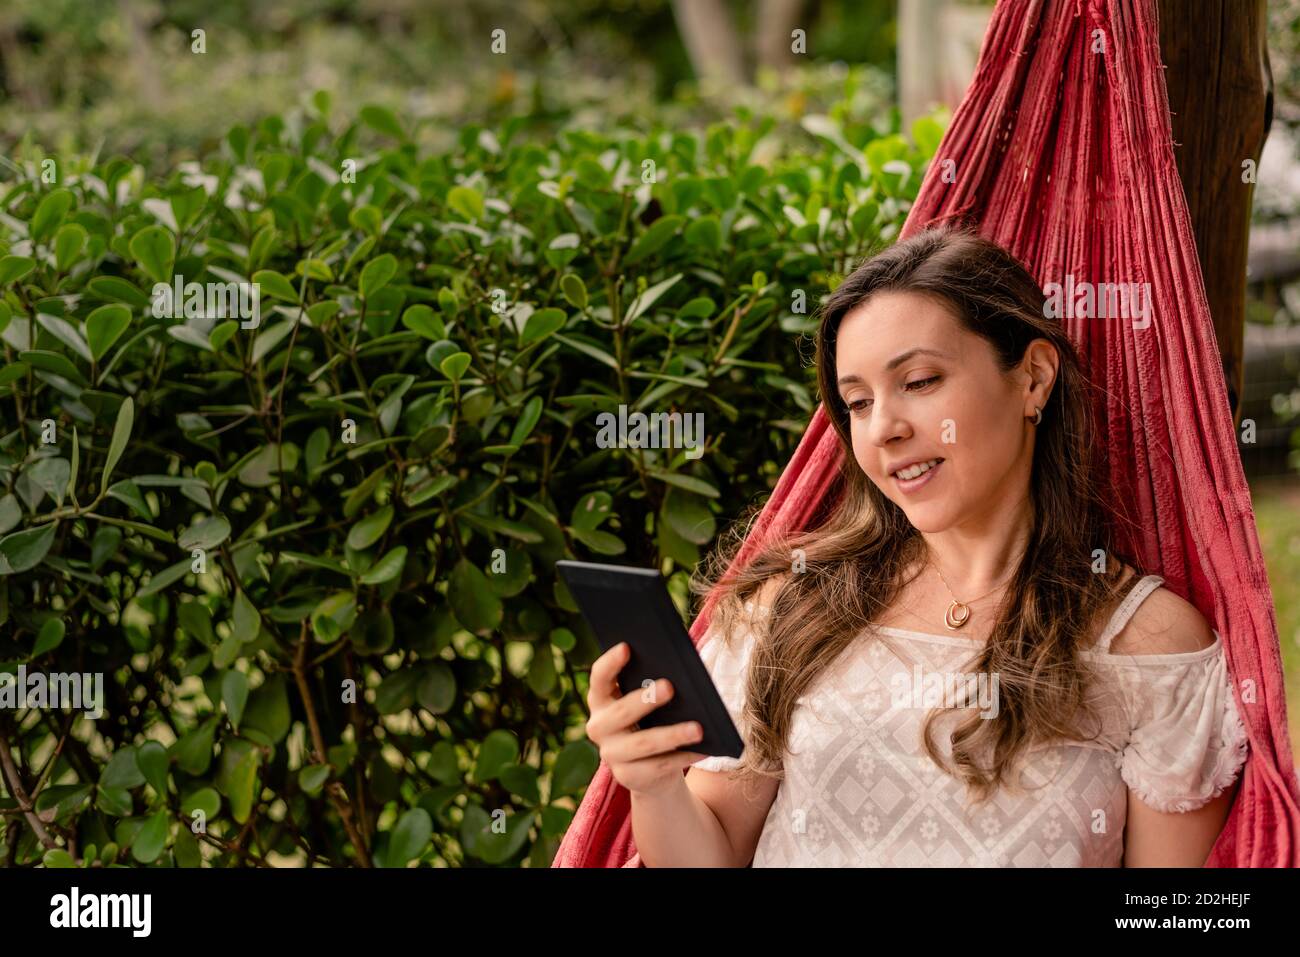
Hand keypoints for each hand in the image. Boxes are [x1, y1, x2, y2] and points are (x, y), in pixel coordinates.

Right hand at [585, 641, 707, 795]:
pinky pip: (659, 766)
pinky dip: (683, 756)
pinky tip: (704, 748)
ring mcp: (611, 754)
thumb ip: (651, 684)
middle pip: (621, 713)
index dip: (610, 662)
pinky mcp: (628, 777)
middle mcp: (598, 727)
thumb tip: (679, 672)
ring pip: (643, 744)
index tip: (627, 647)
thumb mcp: (648, 702)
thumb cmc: (652, 720)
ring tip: (699, 728)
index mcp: (600, 700)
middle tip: (670, 687)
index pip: (599, 678)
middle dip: (645, 700)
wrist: (649, 770)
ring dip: (672, 734)